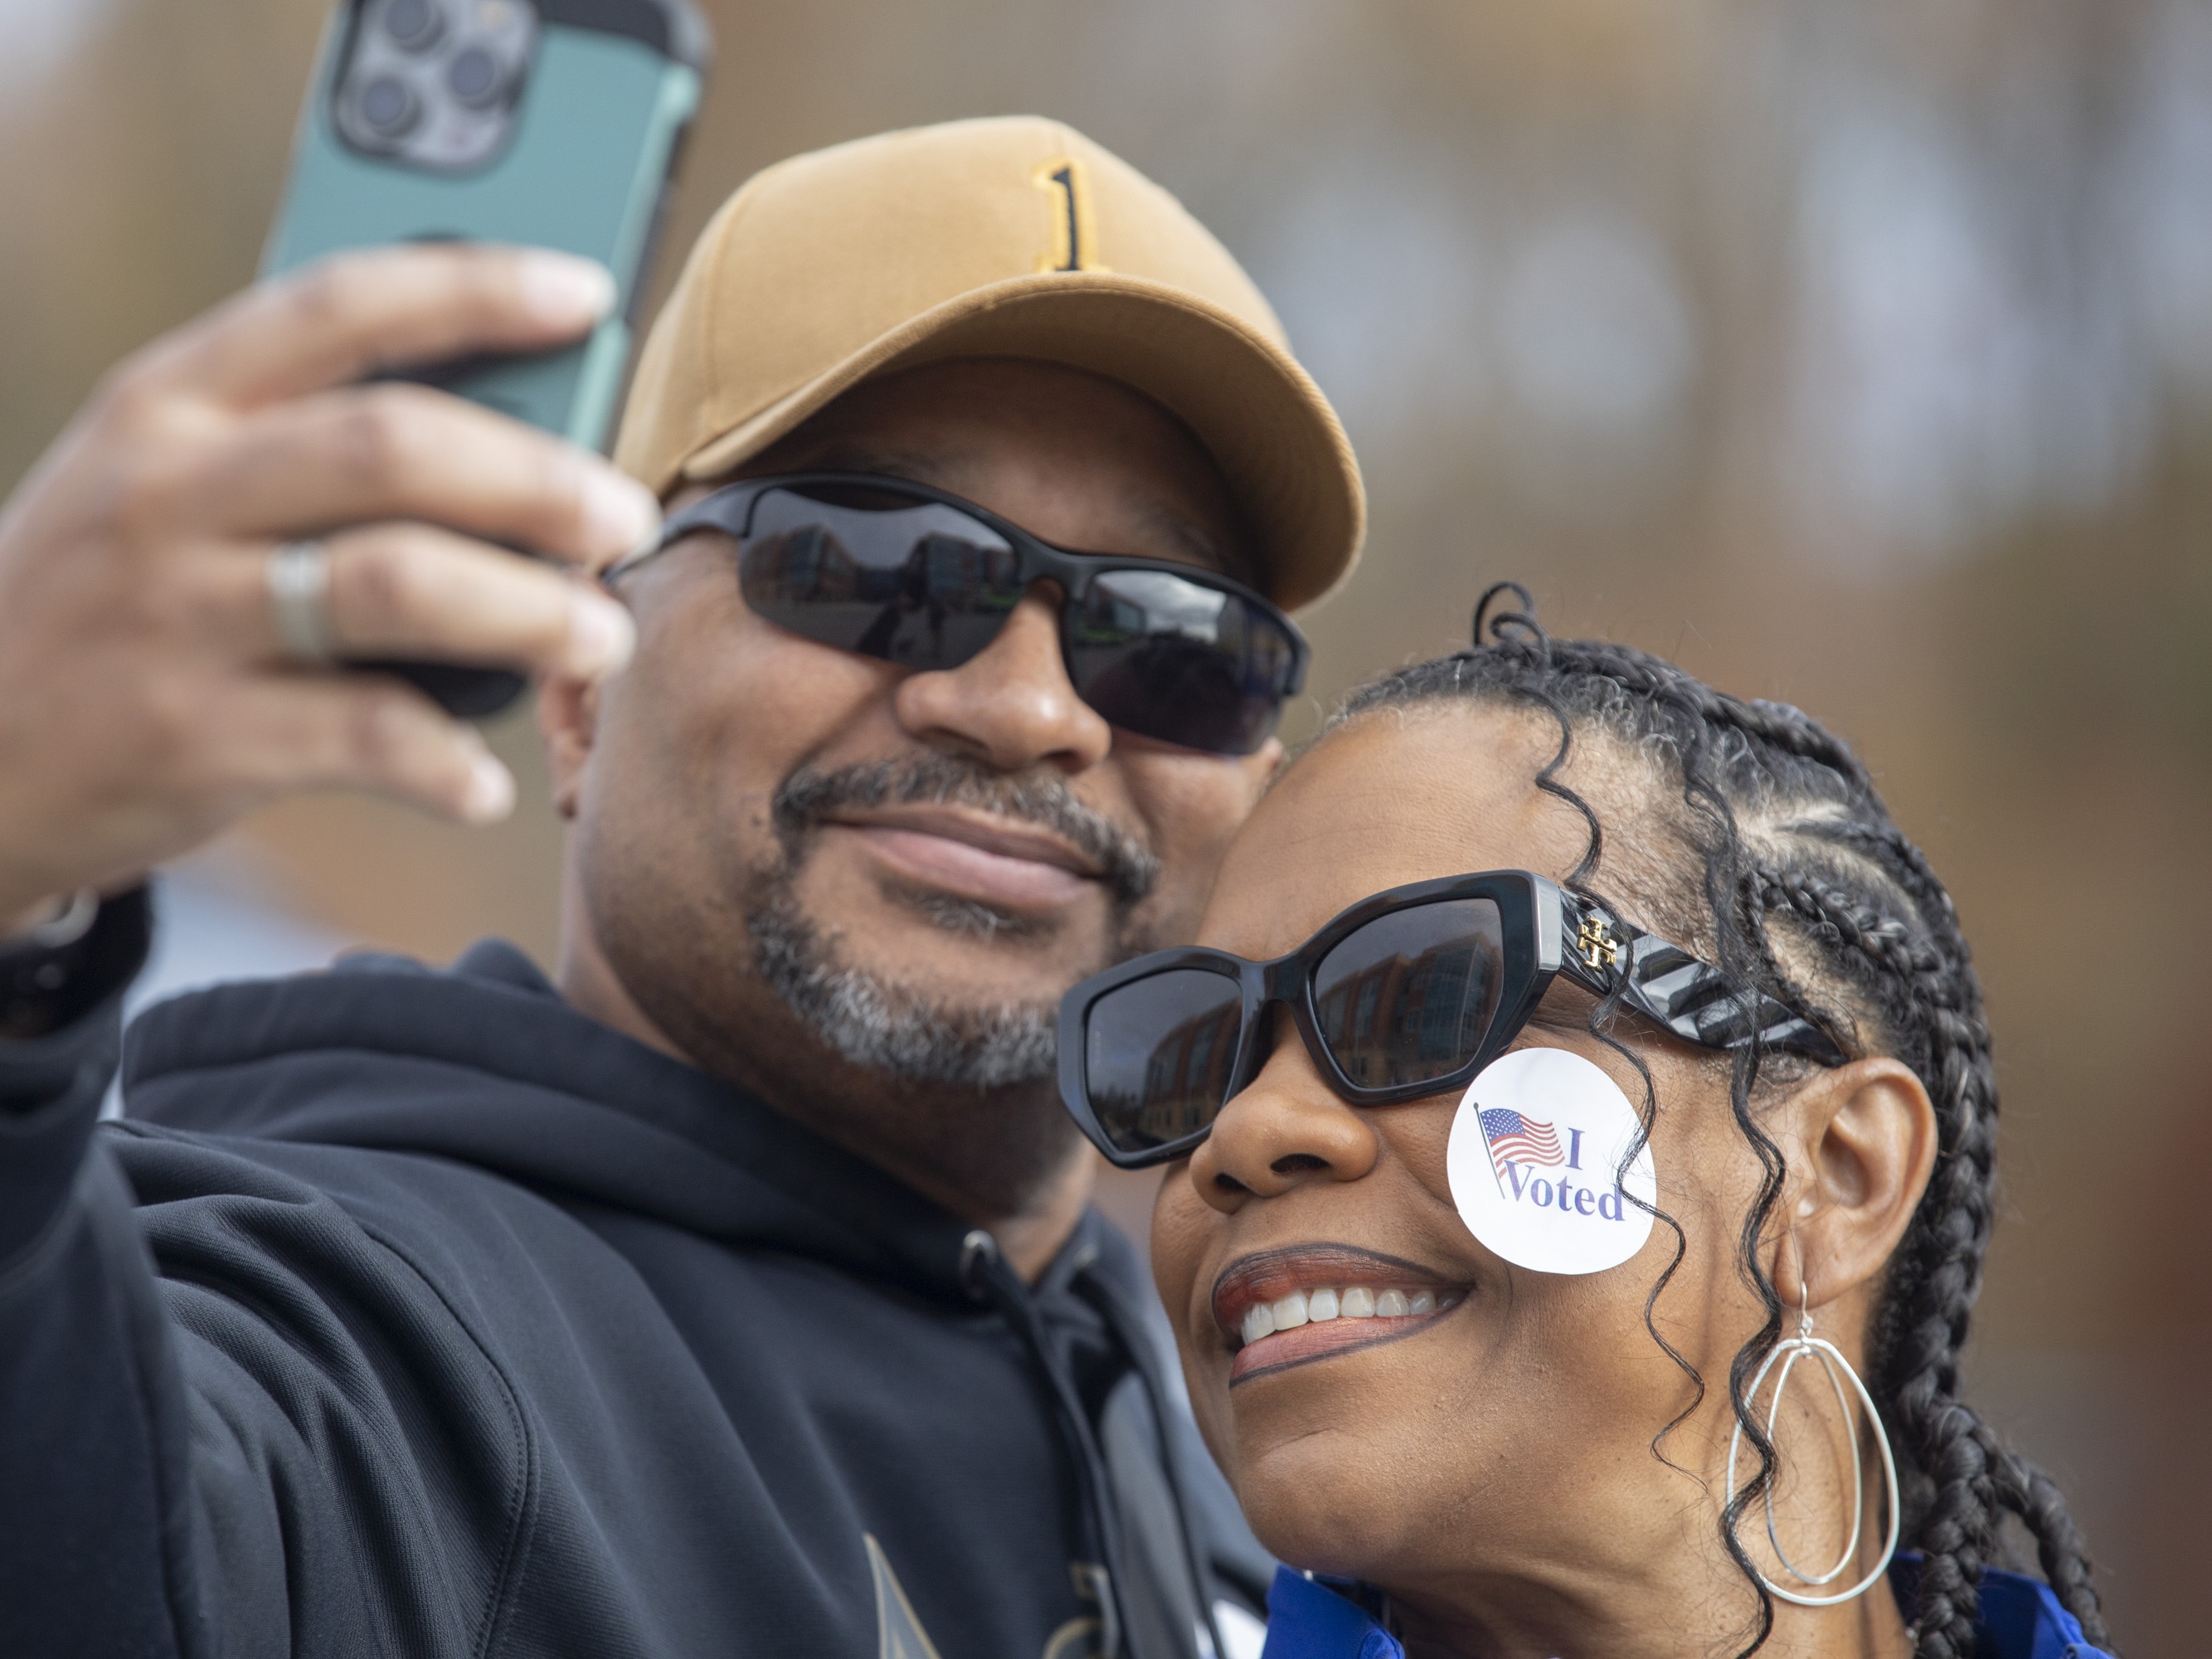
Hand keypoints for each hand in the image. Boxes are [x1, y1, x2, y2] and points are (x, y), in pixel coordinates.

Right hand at [0, 243, 659, 920]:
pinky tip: (485, 780)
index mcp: (170, 402)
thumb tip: (517, 433)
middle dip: (535, 478)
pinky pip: (362, 737)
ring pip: (396, 585)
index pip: (338, 305)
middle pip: (392, 447)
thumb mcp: (161, 484)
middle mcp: (169, 491)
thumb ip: (299, 443)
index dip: (474, 287)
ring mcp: (176, 614)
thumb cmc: (108, 598)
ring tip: (600, 641)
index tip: (584, 296)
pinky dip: (445, 760)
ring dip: (528, 614)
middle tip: (623, 516)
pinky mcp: (191, 735)